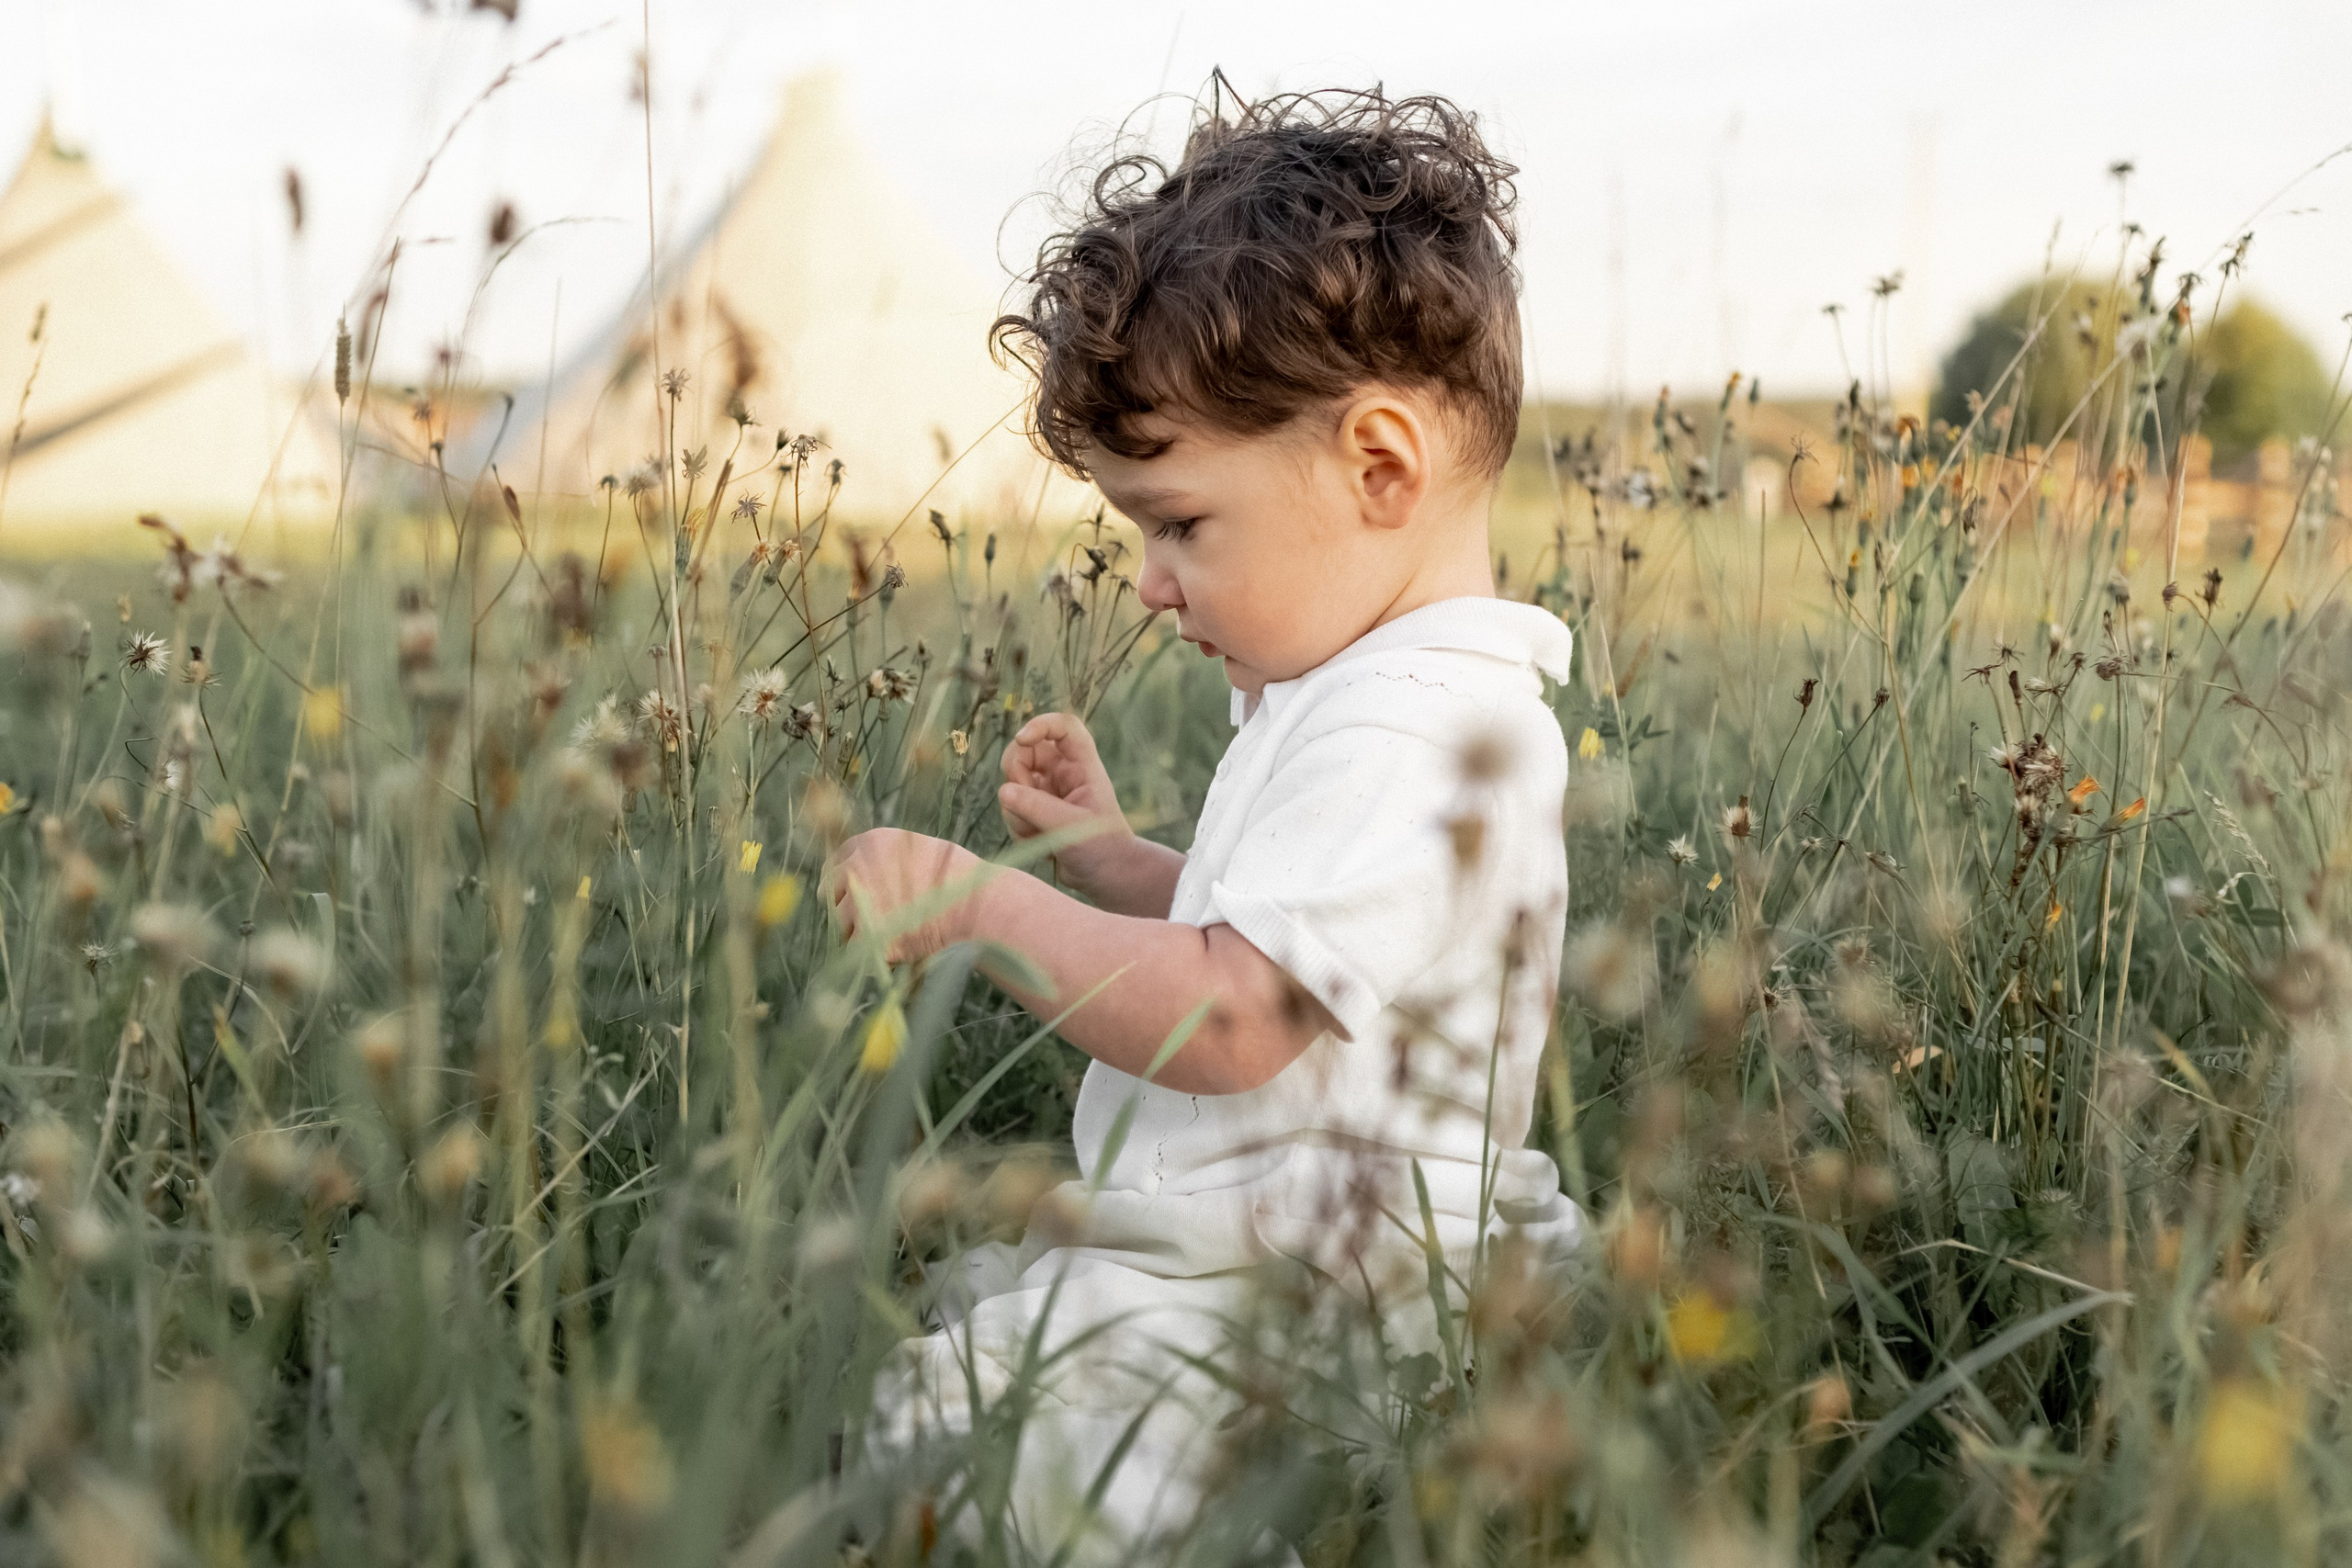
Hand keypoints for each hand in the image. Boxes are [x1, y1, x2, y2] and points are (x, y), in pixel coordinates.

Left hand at [825, 829, 988, 961]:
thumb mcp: (920, 849)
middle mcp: (857, 868)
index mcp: (871, 842)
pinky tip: (894, 950)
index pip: (837, 859)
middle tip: (864, 918)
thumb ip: (889, 857)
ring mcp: (859, 903)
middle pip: (830, 889)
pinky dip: (870, 954)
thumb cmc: (961, 878)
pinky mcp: (866, 935)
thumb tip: (868, 873)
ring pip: (840, 922)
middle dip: (844, 903)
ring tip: (889, 935)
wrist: (978, 905)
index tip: (847, 890)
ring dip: (856, 930)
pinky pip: (855, 949)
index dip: (842, 877)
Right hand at [1000, 713, 1133, 901]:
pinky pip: (1011, 810)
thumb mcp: (1070, 828)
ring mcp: (1046, 791)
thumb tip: (1004, 791)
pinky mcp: (1034, 811)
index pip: (1063, 727)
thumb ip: (1037, 808)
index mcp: (1082, 766)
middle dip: (1015, 775)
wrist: (1104, 877)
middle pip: (1024, 752)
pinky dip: (1019, 829)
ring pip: (1012, 785)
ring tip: (1042, 838)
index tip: (1022, 739)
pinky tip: (1041, 847)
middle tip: (1024, 804)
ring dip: (1018, 813)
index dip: (1041, 724)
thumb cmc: (1102, 847)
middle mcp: (1062, 773)